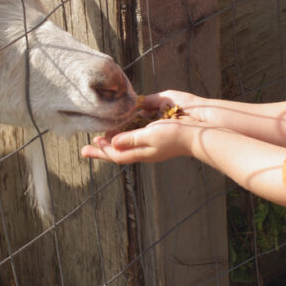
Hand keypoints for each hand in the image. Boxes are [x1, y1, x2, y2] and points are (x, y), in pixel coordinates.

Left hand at [81, 97, 207, 163]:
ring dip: (113, 142)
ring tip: (102, 138)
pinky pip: (136, 139)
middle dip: (103, 150)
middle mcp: (145, 151)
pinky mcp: (158, 138)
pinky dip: (126, 136)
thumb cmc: (175, 135)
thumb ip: (131, 139)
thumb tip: (112, 143)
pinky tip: (124, 130)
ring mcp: (152, 146)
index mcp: (142, 152)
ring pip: (127, 146)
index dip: (102, 151)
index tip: (88, 147)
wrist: (198, 134)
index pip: (116, 155)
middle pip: (119, 152)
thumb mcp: (150, 136)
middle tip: (86, 149)